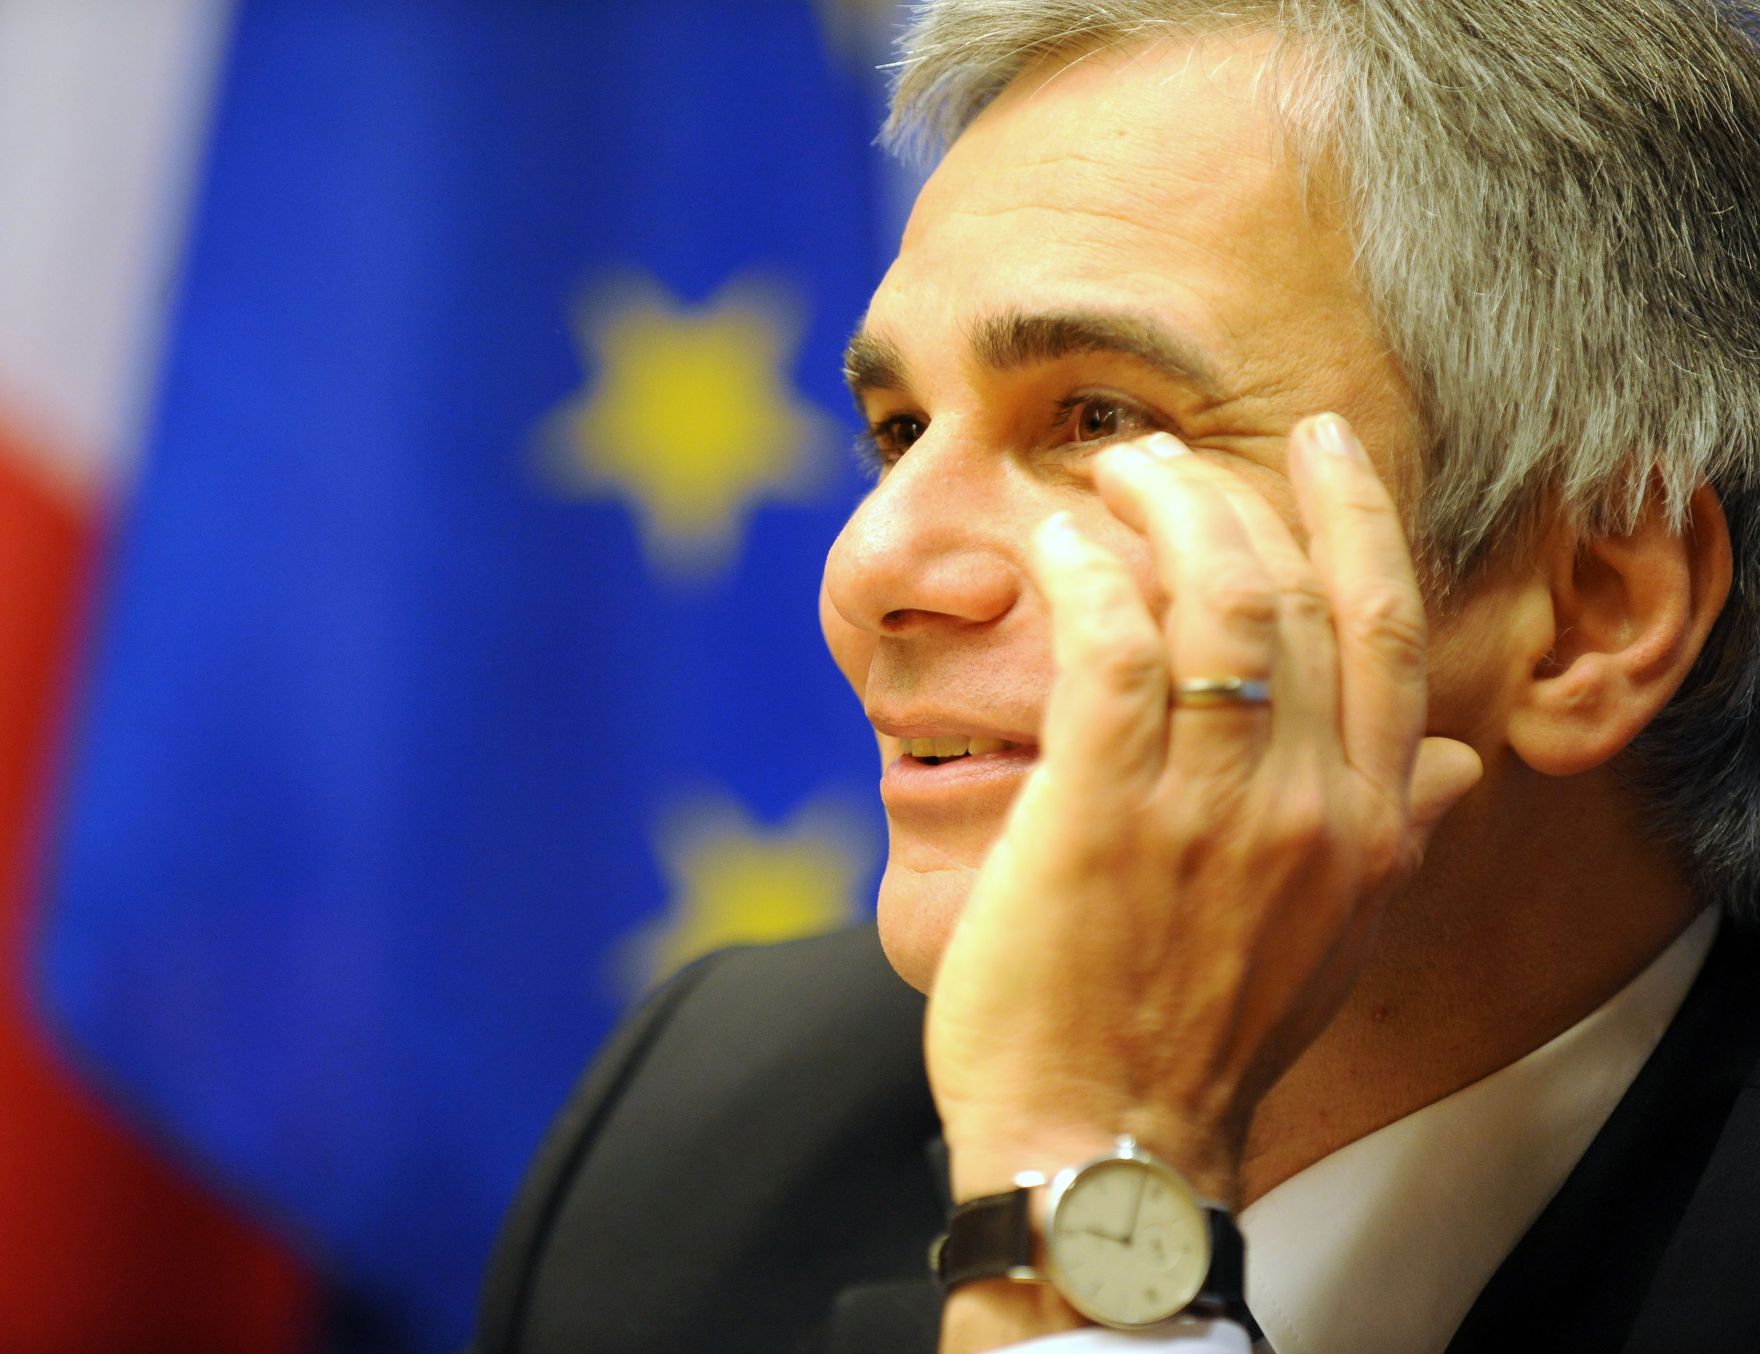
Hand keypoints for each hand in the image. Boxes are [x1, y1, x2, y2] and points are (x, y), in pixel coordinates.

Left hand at [924, 415, 1481, 1210]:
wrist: (1108, 1145)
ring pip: (1210, 599)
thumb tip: (1449, 763)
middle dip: (1231, 492)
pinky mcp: (1102, 814)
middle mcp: (1307, 802)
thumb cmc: (1206, 1034)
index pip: (1386, 624)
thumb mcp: (1338, 938)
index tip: (1326, 441)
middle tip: (1162, 453)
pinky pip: (1111, 651)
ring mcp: (1207, 808)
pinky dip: (1086, 576)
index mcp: (1369, 821)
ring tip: (1109, 474)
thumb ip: (1394, 835)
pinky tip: (1057, 543)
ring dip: (1160, 509)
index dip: (1357, 513)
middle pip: (1291, 590)